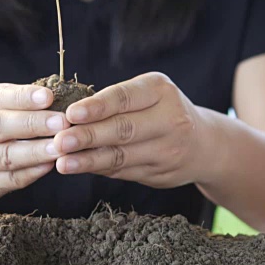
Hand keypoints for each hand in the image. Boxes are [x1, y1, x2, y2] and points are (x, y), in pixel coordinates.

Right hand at [0, 83, 69, 205]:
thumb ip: (9, 100)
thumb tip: (53, 97)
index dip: (22, 97)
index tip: (48, 97)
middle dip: (33, 124)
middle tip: (62, 122)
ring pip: (6, 156)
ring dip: (36, 151)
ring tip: (61, 146)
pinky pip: (9, 179)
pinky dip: (31, 172)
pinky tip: (50, 165)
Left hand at [53, 72, 208, 188]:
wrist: (204, 145)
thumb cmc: (162, 111)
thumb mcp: (149, 94)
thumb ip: (116, 101)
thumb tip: (68, 114)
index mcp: (161, 91)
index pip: (125, 98)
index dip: (97, 107)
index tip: (72, 113)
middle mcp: (169, 119)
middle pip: (123, 129)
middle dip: (88, 136)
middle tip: (59, 141)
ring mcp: (167, 150)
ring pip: (121, 155)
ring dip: (88, 160)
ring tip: (62, 162)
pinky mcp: (161, 174)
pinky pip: (123, 171)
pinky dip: (98, 169)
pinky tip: (78, 168)